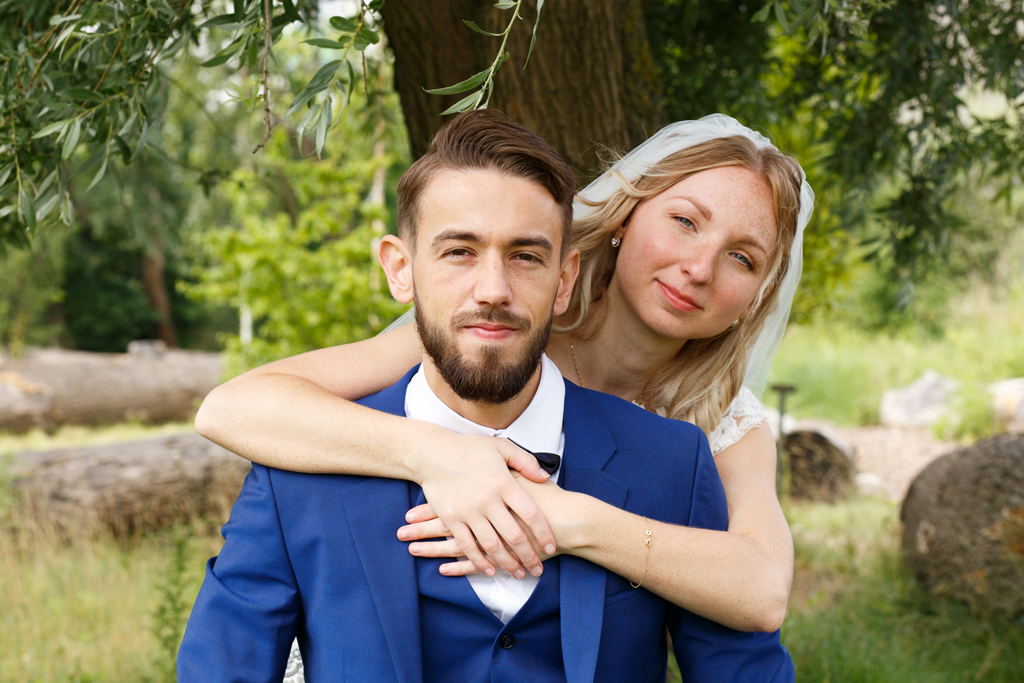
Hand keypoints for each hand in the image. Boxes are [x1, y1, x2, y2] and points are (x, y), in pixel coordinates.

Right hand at [401, 432, 555, 578]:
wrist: (433, 453)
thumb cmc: (469, 449)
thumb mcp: (502, 447)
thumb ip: (526, 462)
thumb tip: (545, 476)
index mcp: (504, 483)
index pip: (531, 514)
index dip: (544, 533)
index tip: (551, 546)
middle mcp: (488, 500)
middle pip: (514, 536)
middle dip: (529, 556)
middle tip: (538, 570)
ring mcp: (469, 511)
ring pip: (492, 545)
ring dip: (507, 563)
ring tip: (519, 574)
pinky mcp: (451, 518)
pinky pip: (467, 546)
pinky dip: (480, 561)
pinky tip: (491, 570)